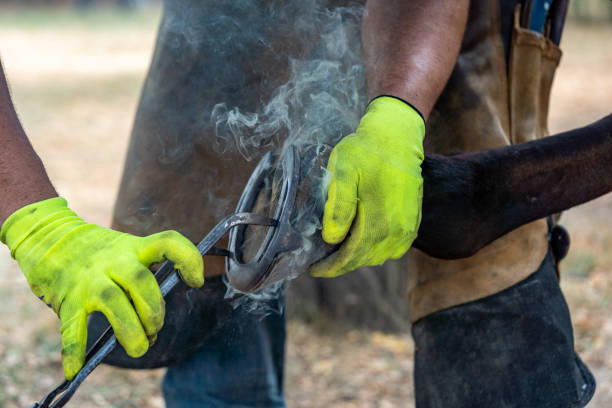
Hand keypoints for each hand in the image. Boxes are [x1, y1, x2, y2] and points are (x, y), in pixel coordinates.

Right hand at [0, 197, 202, 379]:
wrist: (50, 238)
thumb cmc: (101, 252)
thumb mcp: (128, 249)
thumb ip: (146, 273)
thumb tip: (157, 313)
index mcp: (134, 247)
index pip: (168, 242)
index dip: (188, 259)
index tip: (196, 281)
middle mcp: (113, 261)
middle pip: (141, 281)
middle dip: (154, 310)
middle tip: (155, 328)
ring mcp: (90, 280)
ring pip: (114, 303)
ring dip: (131, 330)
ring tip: (140, 346)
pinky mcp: (69, 299)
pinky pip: (72, 327)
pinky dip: (74, 350)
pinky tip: (75, 369)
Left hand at [310, 96, 424, 276]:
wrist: (397, 137)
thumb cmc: (366, 152)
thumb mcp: (344, 171)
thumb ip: (339, 206)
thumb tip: (332, 238)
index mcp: (377, 223)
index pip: (350, 258)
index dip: (330, 267)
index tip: (313, 269)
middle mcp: (397, 231)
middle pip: (364, 259)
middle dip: (341, 263)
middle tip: (322, 259)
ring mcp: (408, 228)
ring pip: (379, 256)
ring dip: (359, 256)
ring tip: (339, 249)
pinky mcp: (413, 221)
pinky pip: (394, 248)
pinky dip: (376, 248)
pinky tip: (363, 239)